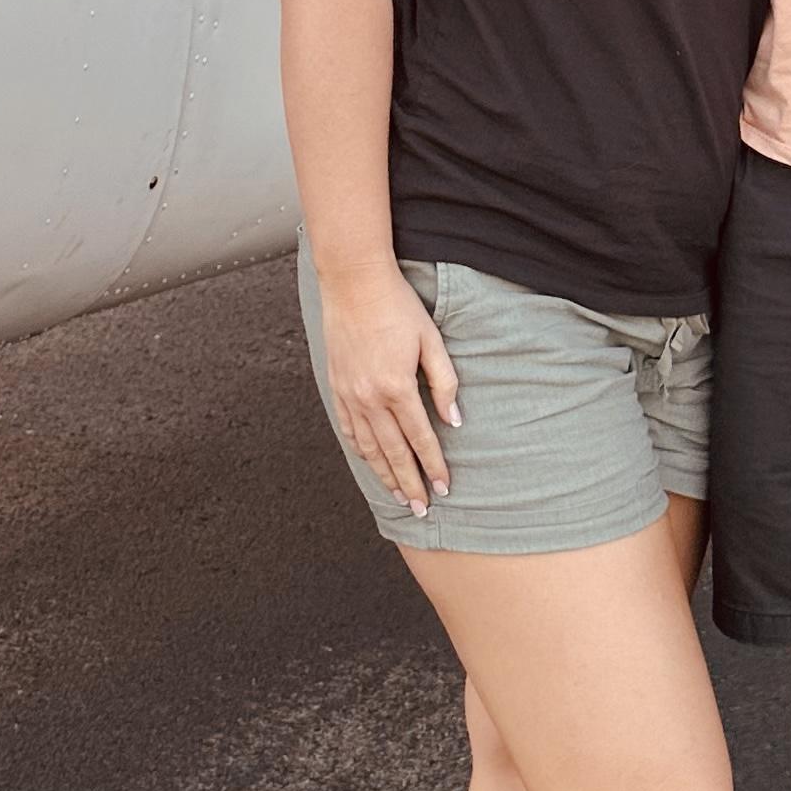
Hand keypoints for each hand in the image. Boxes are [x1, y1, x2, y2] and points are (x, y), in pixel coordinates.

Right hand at [320, 268, 462, 518]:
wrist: (353, 282)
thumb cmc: (397, 306)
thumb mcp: (431, 340)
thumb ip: (444, 382)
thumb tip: (454, 419)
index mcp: (396, 387)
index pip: (420, 437)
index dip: (433, 465)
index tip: (444, 487)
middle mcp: (369, 397)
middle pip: (392, 452)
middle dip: (409, 483)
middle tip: (422, 508)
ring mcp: (348, 394)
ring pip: (368, 447)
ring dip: (384, 475)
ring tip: (398, 496)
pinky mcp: (336, 386)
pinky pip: (348, 429)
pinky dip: (360, 451)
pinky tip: (370, 462)